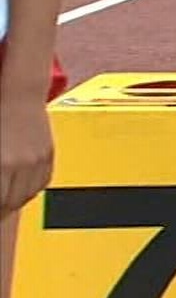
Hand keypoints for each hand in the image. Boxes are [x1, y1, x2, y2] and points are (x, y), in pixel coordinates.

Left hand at [0, 97, 52, 216]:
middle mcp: (22, 164)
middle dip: (1, 205)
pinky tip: (18, 183)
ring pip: (26, 196)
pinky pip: (41, 183)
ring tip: (4, 194)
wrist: (19, 92)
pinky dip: (29, 188)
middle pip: (10, 203)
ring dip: (13, 199)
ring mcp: (39, 160)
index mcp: (2, 164)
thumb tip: (0, 189)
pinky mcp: (49, 156)